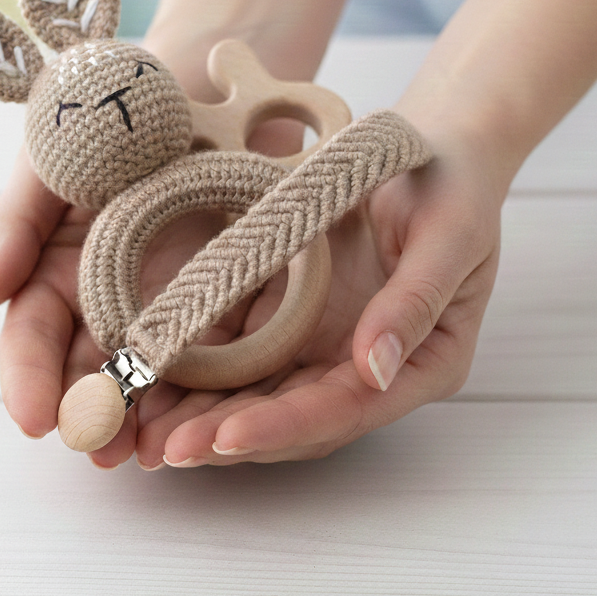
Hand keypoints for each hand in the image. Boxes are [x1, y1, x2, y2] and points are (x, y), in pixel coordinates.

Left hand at [110, 131, 504, 467]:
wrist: (433, 145)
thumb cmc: (452, 183)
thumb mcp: (448, 234)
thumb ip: (414, 303)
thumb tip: (376, 369)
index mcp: (425, 362)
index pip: (348, 409)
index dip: (285, 426)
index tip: (227, 437)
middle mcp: (371, 368)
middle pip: (296, 418)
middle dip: (229, 437)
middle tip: (163, 450)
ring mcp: (330, 348)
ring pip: (263, 398)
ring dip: (206, 421)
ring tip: (144, 437)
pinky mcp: (296, 322)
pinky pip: (245, 355)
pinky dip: (202, 375)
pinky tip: (157, 386)